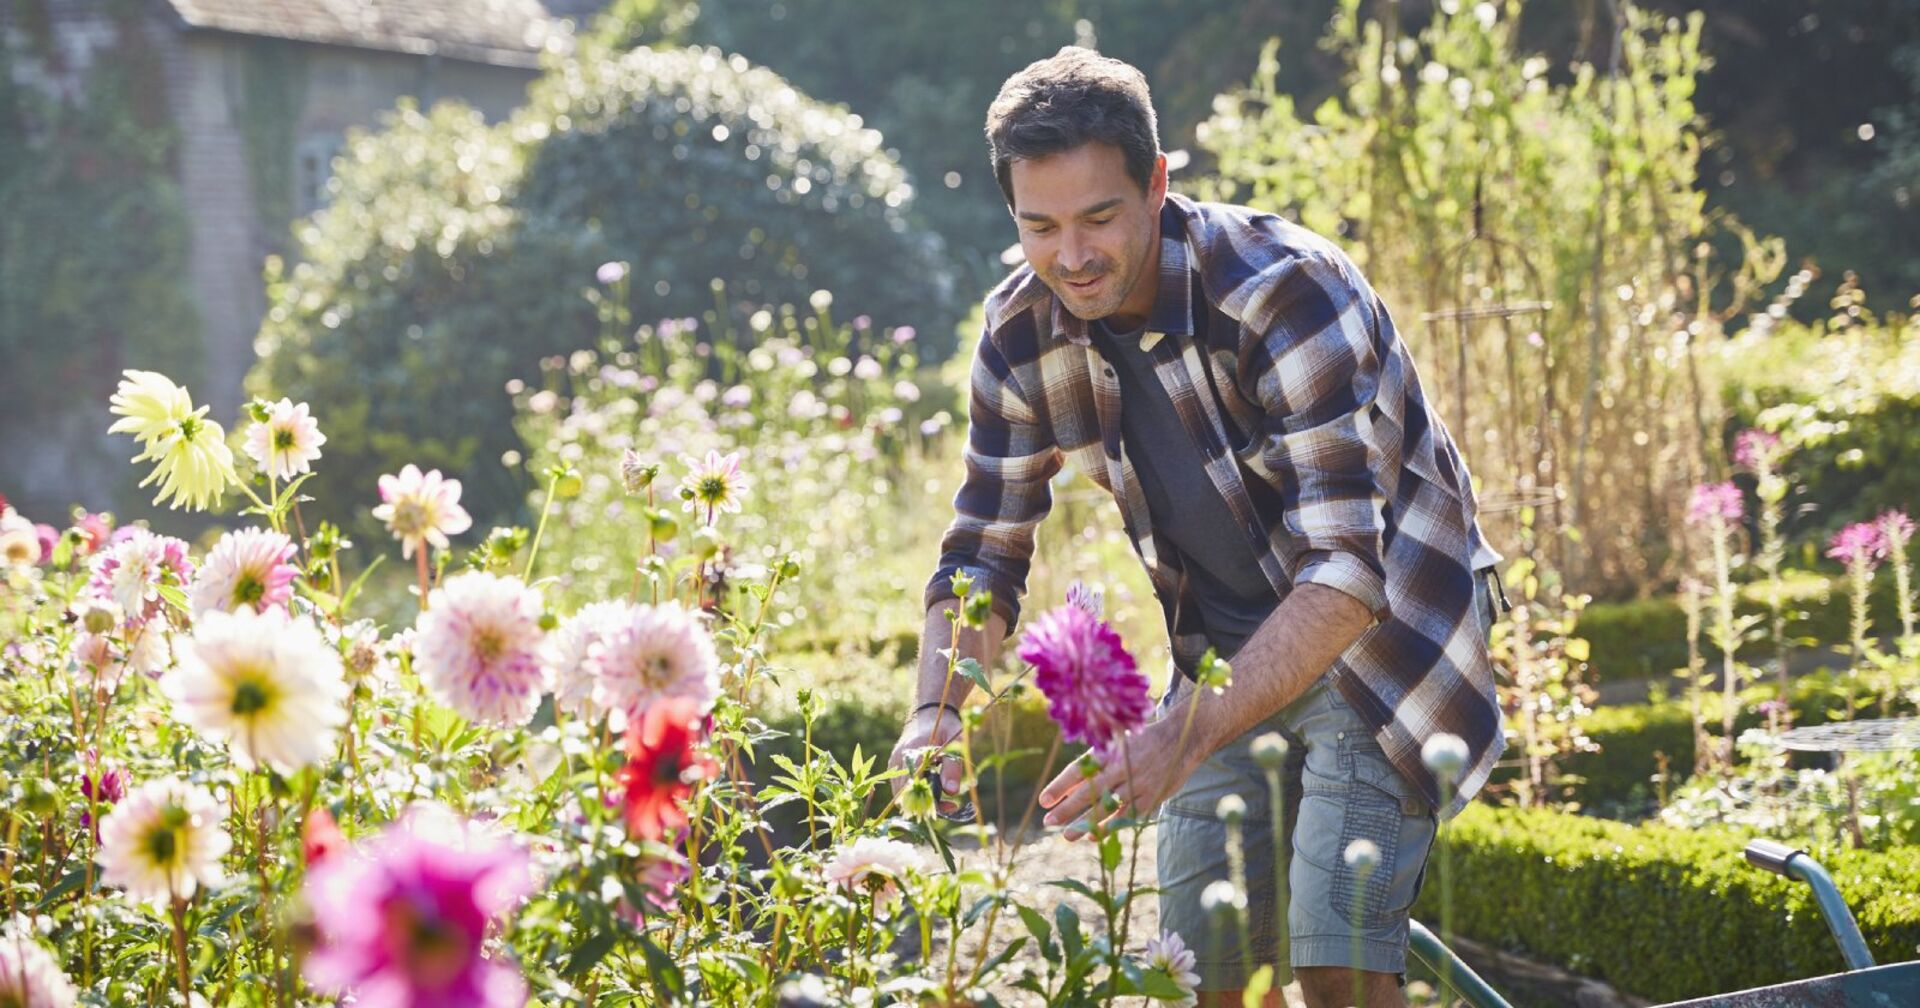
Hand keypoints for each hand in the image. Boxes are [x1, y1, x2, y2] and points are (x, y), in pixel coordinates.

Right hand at [888, 707, 966, 815]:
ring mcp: (894, 762)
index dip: (930, 802)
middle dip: (926, 806)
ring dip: (919, 802)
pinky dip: (914, 795)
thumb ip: (952, 766)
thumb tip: (952, 792)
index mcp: (913, 751)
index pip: (914, 786)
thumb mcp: (954, 742)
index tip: (950, 806)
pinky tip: (932, 791)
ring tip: (943, 800)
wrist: (928, 712)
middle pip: (905, 795)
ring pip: (900, 795)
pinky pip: (900, 788)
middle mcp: (899, 759)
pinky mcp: (895, 766)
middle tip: (949, 806)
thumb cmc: (944, 725)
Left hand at [1037, 713, 1199, 841]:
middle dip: (1066, 809)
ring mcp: (1137, 783)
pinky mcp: (1151, 797)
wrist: (1181, 737)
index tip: (1043, 800)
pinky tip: (1093, 836)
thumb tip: (1069, 783)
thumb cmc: (1141, 740)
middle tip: (1048, 822)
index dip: (1060, 786)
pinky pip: (1127, 815)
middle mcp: (1121, 767)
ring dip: (1085, 823)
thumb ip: (1096, 760)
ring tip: (1066, 836)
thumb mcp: (1117, 741)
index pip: (1079, 770)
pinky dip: (1109, 826)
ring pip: (1106, 808)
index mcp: (1109, 750)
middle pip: (1089, 792)